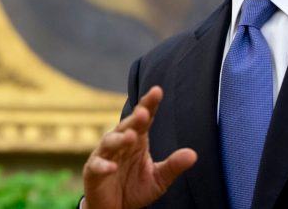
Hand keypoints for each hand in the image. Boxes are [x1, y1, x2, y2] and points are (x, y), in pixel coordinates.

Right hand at [82, 86, 196, 208]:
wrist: (115, 208)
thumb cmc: (135, 188)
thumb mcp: (159, 178)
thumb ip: (173, 166)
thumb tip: (194, 154)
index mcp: (137, 139)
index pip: (144, 118)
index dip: (149, 104)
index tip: (157, 91)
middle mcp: (120, 142)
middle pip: (126, 126)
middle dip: (134, 119)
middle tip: (144, 113)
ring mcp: (105, 155)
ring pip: (110, 142)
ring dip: (120, 138)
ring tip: (131, 136)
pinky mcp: (93, 171)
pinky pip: (97, 166)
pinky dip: (103, 166)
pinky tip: (112, 167)